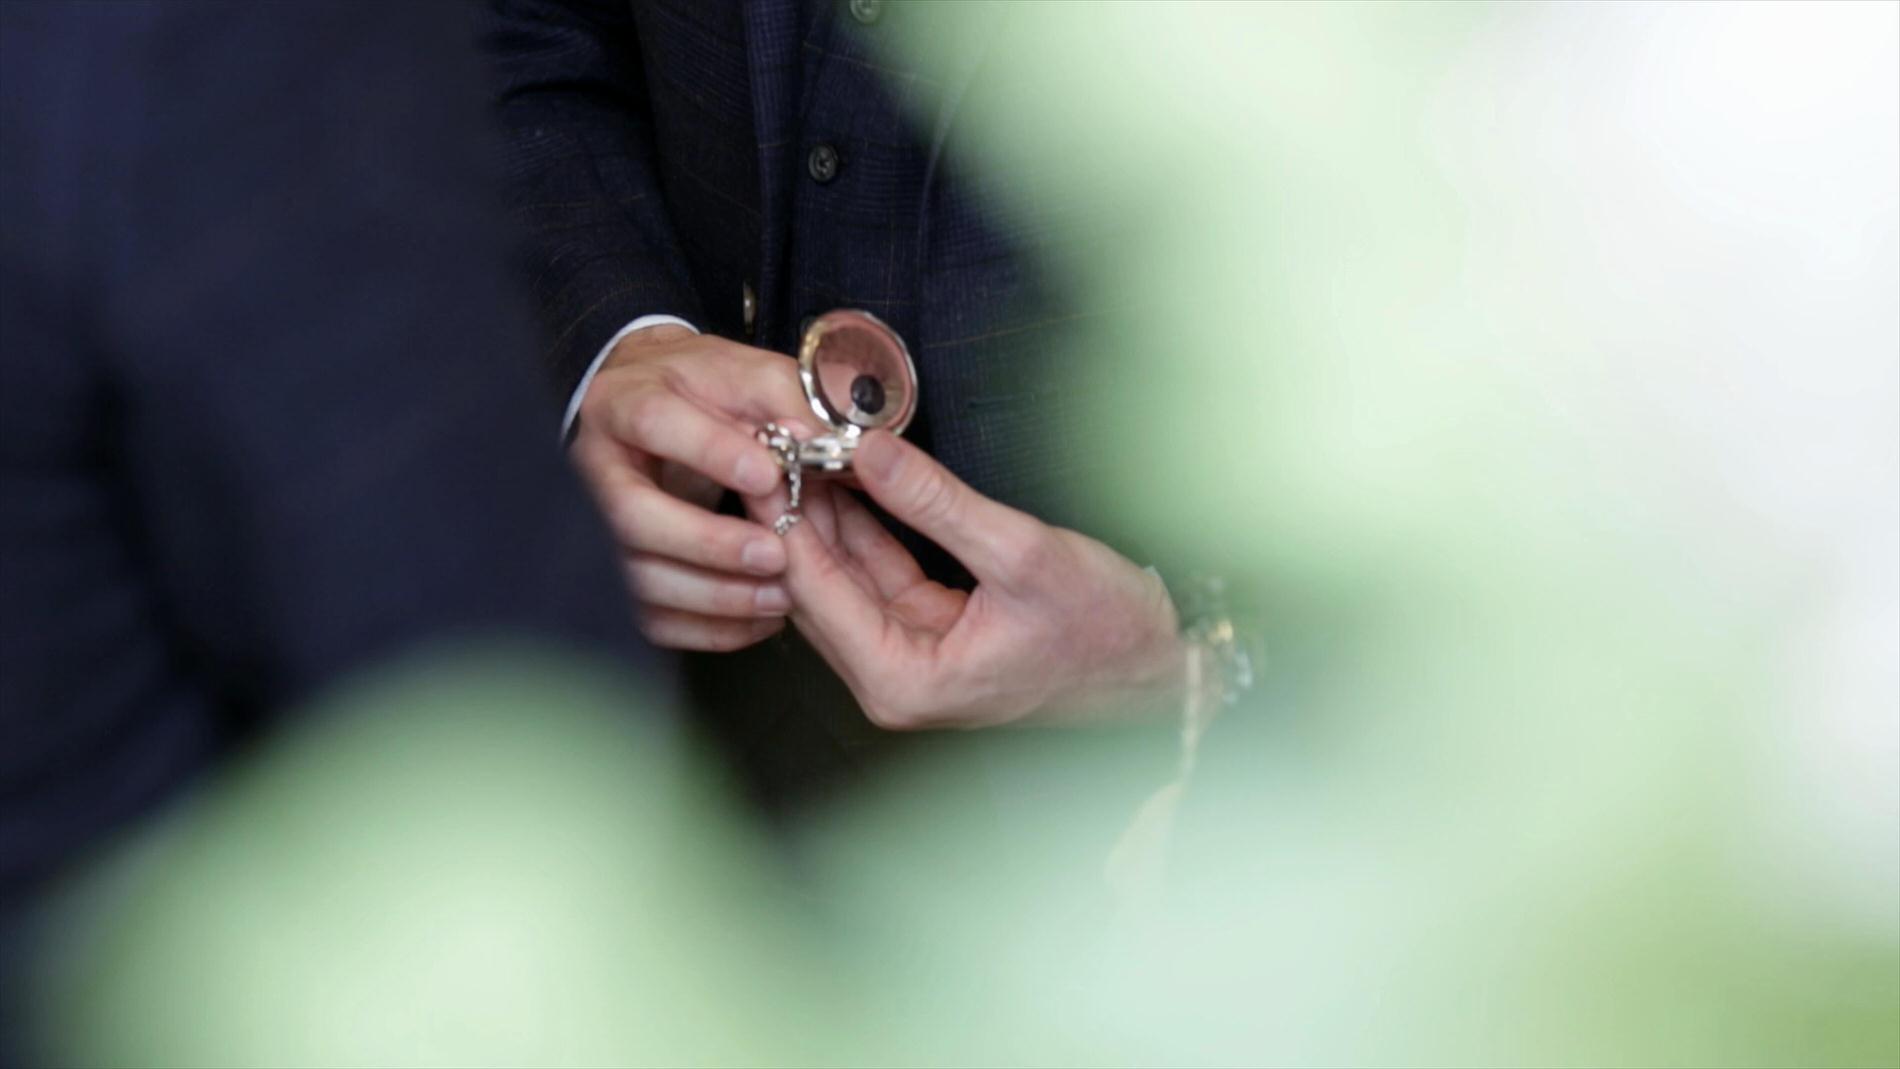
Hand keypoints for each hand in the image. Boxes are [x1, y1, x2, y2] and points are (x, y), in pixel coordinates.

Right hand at [570, 324, 810, 650]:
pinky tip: (761, 621)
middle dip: (706, 542)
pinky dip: (709, 629)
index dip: (710, 451)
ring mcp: (593, 529)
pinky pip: (651, 619)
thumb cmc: (699, 395)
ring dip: (715, 596)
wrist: (645, 417)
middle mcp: (593, 467)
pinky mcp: (612, 577)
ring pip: (638, 578)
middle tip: (776, 554)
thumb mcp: (744, 374)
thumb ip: (786, 398)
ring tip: (782, 597)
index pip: (655, 423)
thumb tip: (821, 440)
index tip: (768, 475)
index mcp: (625, 402)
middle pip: (631, 515)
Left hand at [761, 432, 1185, 728]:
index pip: (814, 588)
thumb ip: (935, 501)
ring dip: (827, 513)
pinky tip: (849, 476)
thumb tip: (866, 450)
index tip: (767, 450)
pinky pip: (875, 576)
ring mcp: (905, 661)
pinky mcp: (924, 637)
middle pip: (814, 586)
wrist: (1159, 667)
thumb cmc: (1105, 630)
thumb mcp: (1020, 552)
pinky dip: (863, 527)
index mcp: (902, 678)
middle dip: (797, 510)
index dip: (785, 513)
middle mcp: (890, 681)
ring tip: (805, 444)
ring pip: (841, 577)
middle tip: (778, 436)